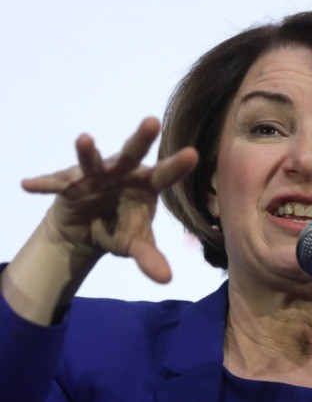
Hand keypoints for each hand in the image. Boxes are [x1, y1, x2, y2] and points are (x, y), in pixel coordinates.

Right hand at [22, 117, 197, 282]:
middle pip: (133, 152)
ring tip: (85, 140)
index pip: (165, 174)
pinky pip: (55, 183)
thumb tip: (166, 280)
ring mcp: (95, 175)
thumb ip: (149, 258)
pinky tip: (28, 185)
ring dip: (88, 152)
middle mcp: (123, 173)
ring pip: (92, 161)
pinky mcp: (68, 183)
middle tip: (153, 122)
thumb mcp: (135, 244)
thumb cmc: (120, 229)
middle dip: (142, 137)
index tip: (193, 154)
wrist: (86, 231)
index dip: (177, 165)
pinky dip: (43, 184)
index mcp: (146, 185)